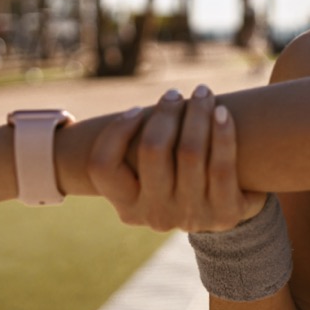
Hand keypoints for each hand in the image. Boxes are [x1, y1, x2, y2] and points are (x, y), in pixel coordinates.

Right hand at [88, 85, 265, 231]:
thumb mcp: (153, 175)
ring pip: (190, 152)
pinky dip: (222, 134)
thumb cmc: (182, 179)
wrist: (230, 212)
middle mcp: (156, 216)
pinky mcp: (225, 214)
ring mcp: (191, 216)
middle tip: (175, 94)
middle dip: (165, 113)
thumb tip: (79, 114)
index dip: (116, 131)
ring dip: (197, 113)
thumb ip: (134, 150)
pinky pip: (221, 166)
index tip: (137, 109)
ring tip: (202, 93)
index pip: (102, 167)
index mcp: (128, 208)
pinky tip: (222, 112)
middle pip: (153, 150)